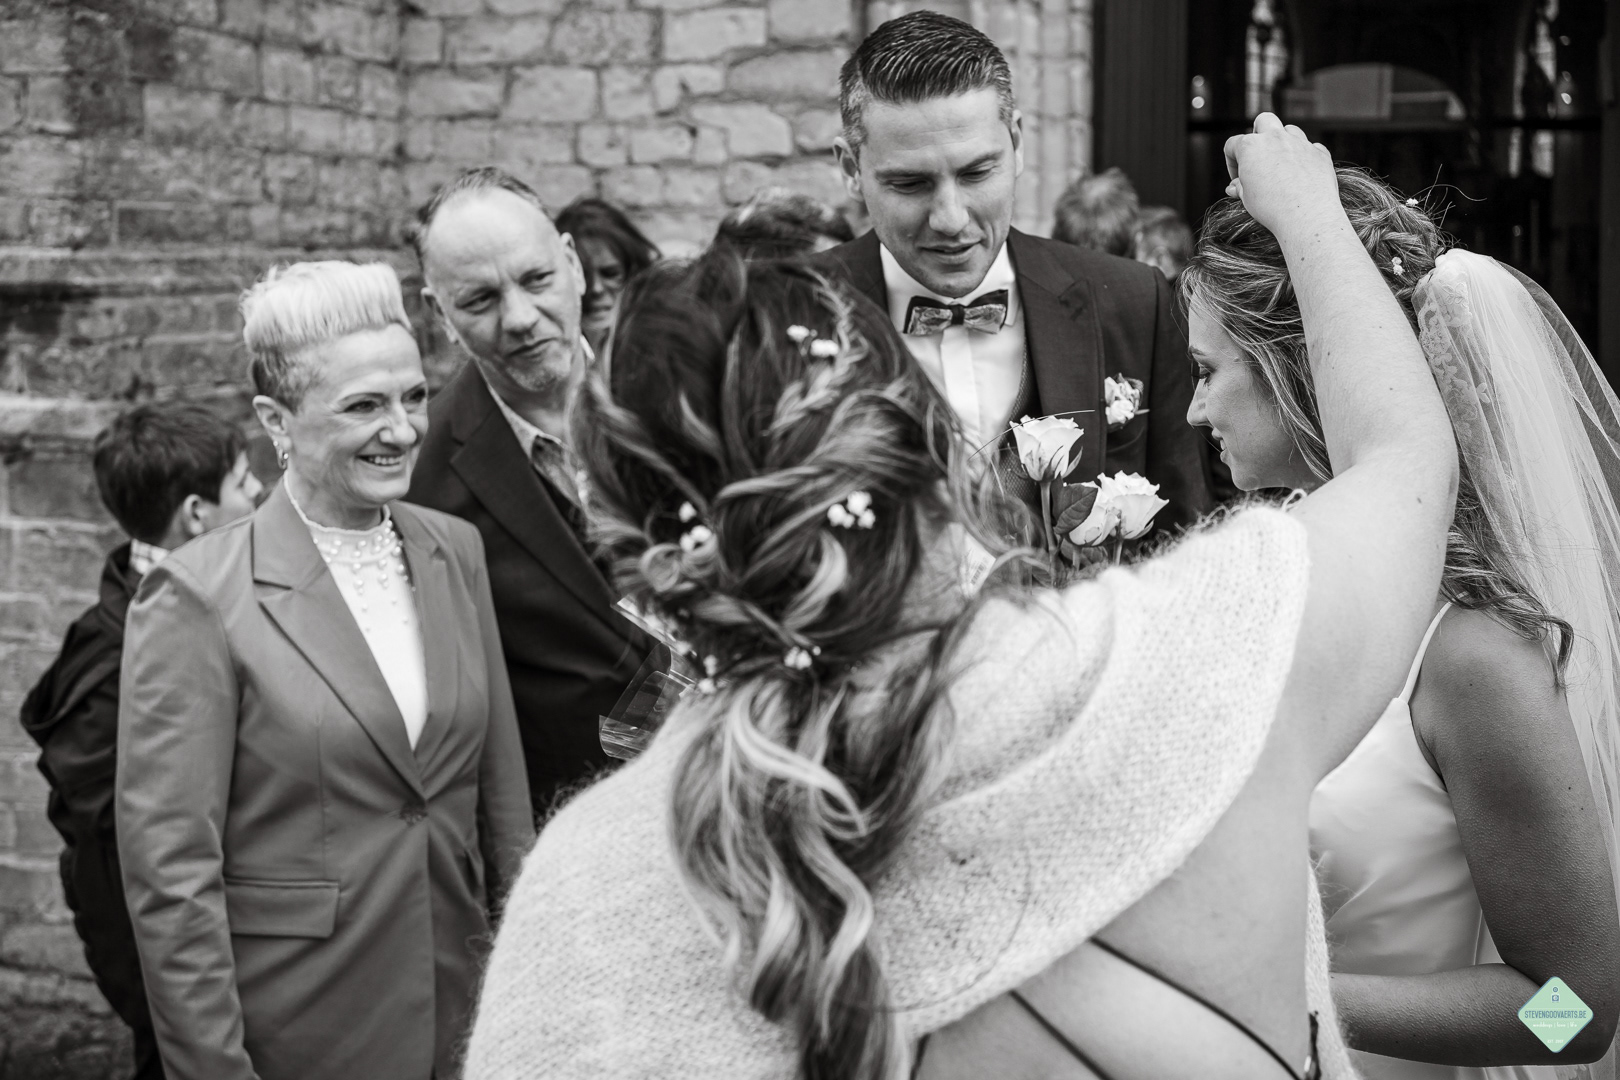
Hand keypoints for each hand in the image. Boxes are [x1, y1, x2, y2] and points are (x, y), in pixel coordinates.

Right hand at [1222, 113, 1339, 238]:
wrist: (1305, 216)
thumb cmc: (1272, 208)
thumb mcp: (1247, 198)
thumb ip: (1240, 187)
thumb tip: (1235, 186)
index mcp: (1251, 147)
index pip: (1232, 144)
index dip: (1231, 162)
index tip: (1237, 179)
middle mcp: (1275, 138)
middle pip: (1263, 120)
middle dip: (1258, 133)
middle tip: (1258, 154)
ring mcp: (1299, 143)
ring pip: (1289, 130)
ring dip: (1283, 142)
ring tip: (1280, 164)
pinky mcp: (1319, 153)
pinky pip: (1311, 146)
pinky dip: (1305, 156)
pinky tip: (1301, 172)